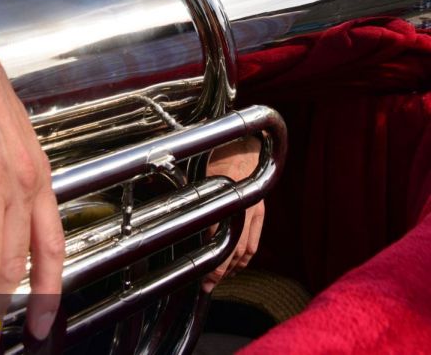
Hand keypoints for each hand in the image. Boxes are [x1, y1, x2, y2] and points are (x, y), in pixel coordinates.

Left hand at [201, 136, 263, 292]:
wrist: (243, 145)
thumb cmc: (217, 156)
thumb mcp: (199, 174)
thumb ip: (190, 197)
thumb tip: (171, 216)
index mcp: (227, 197)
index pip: (218, 238)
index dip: (212, 262)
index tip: (202, 278)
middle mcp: (243, 207)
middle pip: (234, 249)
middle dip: (221, 271)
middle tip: (208, 285)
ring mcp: (255, 211)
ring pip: (245, 250)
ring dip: (232, 268)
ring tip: (219, 279)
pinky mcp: (260, 212)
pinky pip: (254, 243)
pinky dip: (245, 259)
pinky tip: (236, 266)